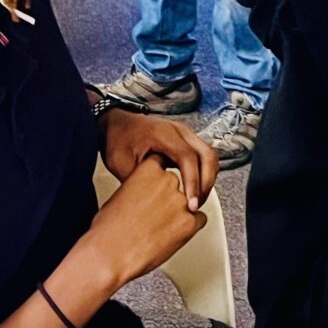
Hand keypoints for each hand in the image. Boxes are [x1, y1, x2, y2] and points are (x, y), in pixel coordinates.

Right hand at [85, 158, 206, 287]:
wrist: (109, 256)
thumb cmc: (108, 230)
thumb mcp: (120, 195)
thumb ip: (139, 186)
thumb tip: (145, 191)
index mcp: (149, 170)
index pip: (164, 163)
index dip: (161, 178)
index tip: (158, 186)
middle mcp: (169, 181)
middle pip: (179, 184)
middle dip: (171, 198)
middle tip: (157, 214)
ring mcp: (181, 201)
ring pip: (192, 201)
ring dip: (181, 213)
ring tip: (161, 228)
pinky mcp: (190, 223)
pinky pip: (200, 220)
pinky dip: (190, 227)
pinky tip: (173, 235)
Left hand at [101, 109, 217, 210]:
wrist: (117, 123)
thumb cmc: (118, 139)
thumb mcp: (121, 164)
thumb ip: (141, 181)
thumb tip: (156, 202)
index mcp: (163, 134)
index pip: (188, 157)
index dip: (193, 182)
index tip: (191, 203)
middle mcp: (180, 131)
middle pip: (208, 155)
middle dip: (206, 182)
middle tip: (197, 204)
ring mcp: (186, 134)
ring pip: (210, 155)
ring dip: (207, 178)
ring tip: (196, 199)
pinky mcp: (187, 141)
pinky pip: (204, 156)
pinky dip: (204, 173)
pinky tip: (194, 188)